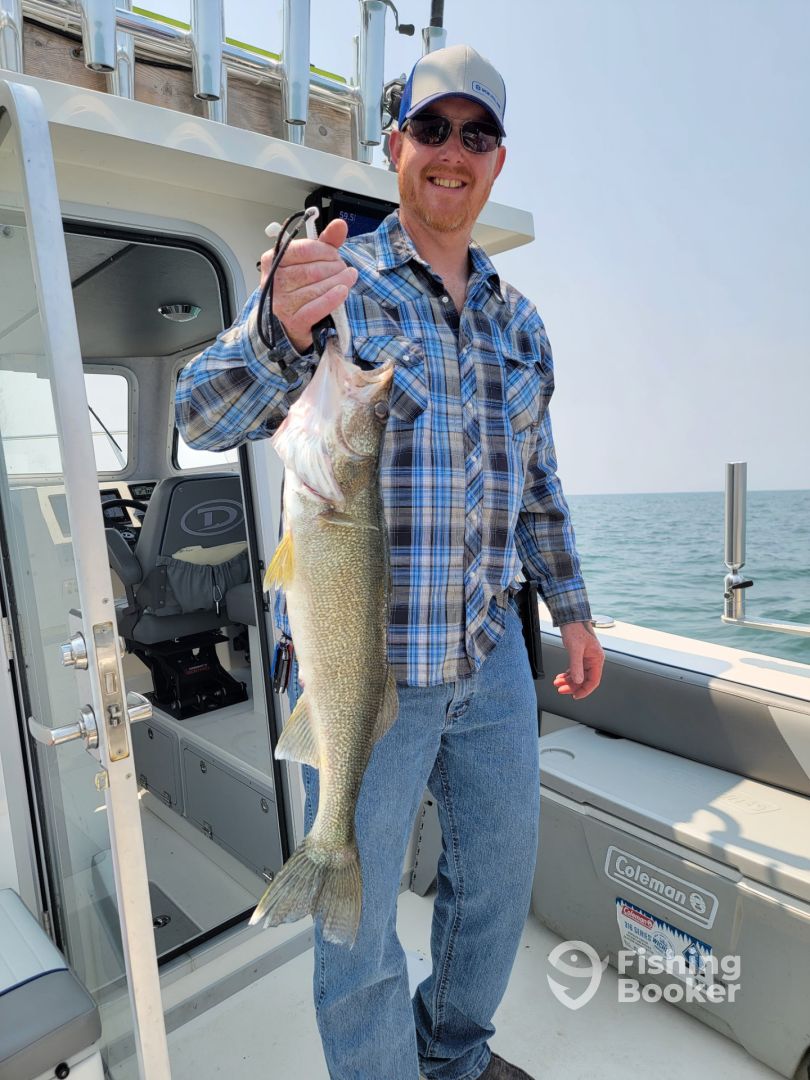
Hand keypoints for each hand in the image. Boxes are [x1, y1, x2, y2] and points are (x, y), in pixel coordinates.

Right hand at [258, 217, 357, 352]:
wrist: (295, 317)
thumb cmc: (301, 284)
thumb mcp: (312, 259)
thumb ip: (326, 241)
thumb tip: (340, 225)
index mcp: (272, 259)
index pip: (304, 249)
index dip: (325, 250)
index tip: (335, 254)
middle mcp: (273, 281)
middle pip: (312, 269)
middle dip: (334, 267)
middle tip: (344, 268)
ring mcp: (282, 302)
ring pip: (317, 287)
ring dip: (339, 281)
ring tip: (348, 277)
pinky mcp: (294, 320)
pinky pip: (317, 307)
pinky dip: (333, 298)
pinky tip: (343, 291)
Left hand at [554, 621, 603, 699]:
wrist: (570, 619)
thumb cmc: (575, 630)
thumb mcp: (574, 649)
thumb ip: (576, 665)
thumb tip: (578, 680)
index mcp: (597, 659)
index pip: (594, 680)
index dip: (585, 690)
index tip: (575, 696)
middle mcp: (593, 660)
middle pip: (585, 679)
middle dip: (573, 686)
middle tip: (561, 690)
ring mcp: (586, 659)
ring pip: (578, 675)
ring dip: (568, 681)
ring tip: (557, 683)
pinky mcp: (580, 656)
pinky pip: (575, 670)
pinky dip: (567, 674)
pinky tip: (560, 677)